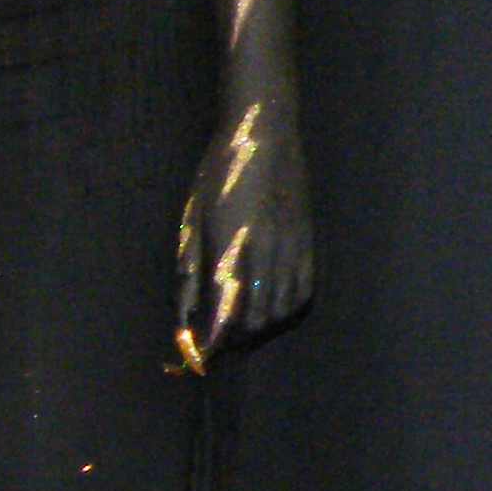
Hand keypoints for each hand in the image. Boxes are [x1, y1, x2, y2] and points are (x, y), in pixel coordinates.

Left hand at [175, 101, 313, 369]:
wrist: (265, 133)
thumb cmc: (219, 171)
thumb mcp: (192, 219)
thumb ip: (189, 272)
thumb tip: (183, 318)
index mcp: (231, 249)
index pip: (225, 316)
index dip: (213, 345)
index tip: (199, 357)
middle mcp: (266, 254)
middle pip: (256, 321)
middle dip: (235, 342)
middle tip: (215, 344)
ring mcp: (292, 248)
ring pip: (282, 310)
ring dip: (260, 329)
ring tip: (240, 329)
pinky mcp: (308, 241)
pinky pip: (304, 289)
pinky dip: (287, 309)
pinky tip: (270, 307)